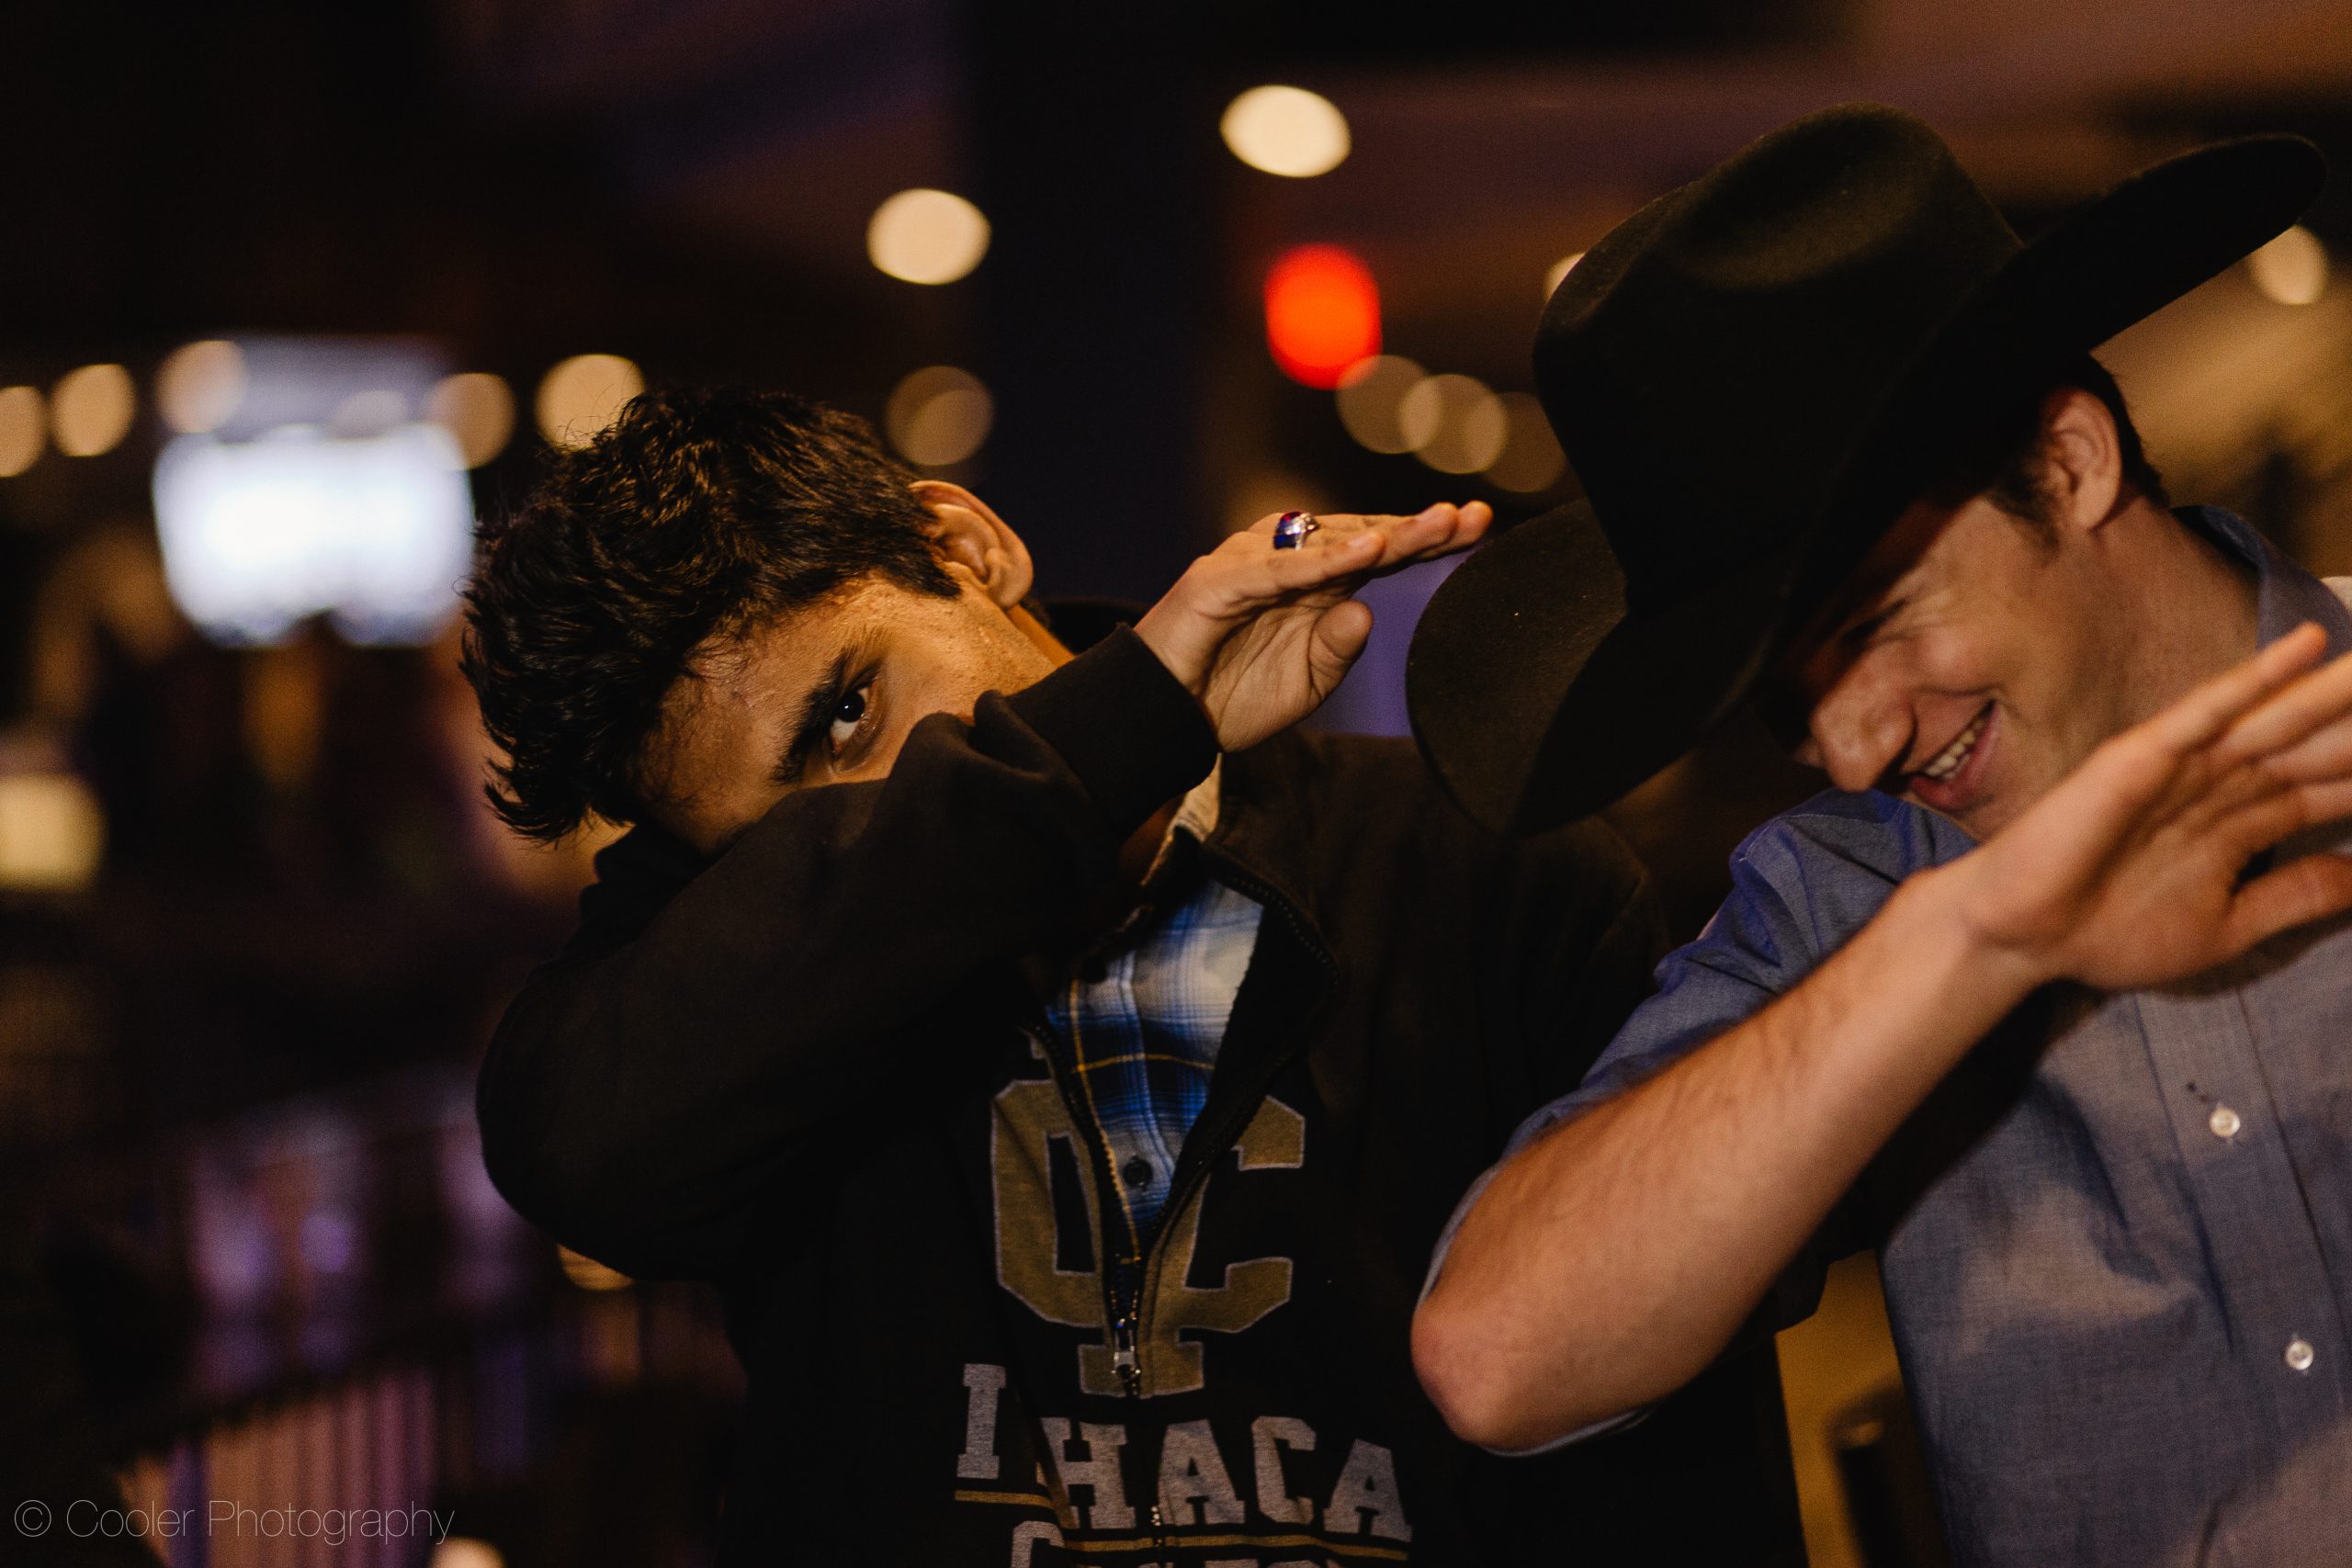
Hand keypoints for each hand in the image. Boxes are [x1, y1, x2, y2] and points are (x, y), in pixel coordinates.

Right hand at [1134, 503, 1491, 751]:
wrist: (1161, 721)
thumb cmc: (1228, 697)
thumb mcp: (1305, 685)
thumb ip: (1337, 651)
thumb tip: (1367, 613)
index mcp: (1313, 588)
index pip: (1378, 554)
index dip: (1425, 540)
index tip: (1480, 527)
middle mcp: (1286, 565)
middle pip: (1361, 538)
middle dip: (1418, 529)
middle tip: (1472, 517)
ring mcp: (1252, 566)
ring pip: (1327, 543)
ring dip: (1383, 534)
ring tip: (1435, 526)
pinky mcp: (1220, 582)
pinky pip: (1281, 570)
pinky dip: (1325, 560)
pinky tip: (1370, 550)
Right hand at [1943, 623, 2351, 992]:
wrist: (2024, 939)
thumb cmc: (2108, 931)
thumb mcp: (2227, 927)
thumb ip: (2295, 897)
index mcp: (2247, 820)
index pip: (2335, 785)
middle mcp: (2225, 783)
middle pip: (2320, 742)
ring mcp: (2185, 765)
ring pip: (2278, 717)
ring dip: (2337, 688)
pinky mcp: (2141, 758)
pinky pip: (2206, 714)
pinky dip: (2252, 681)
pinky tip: (2302, 652)